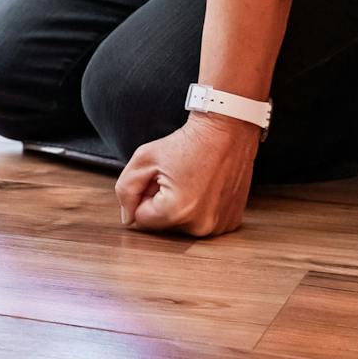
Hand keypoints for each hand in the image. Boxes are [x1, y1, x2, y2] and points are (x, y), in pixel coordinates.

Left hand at [116, 112, 261, 237]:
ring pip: (182, 226)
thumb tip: (127, 218)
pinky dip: (200, 210)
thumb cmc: (187, 142)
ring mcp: (218, 226)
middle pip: (163, 225)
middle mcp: (200, 225)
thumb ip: (126, 190)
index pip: (141, 219)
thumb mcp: (144, 158)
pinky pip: (202, 223)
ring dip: (180, 208)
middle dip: (161, 204)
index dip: (144, 196)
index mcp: (176, 211)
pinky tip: (205, 188)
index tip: (158, 178)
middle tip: (174, 178)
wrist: (227, 132)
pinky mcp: (230, 222)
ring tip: (191, 182)